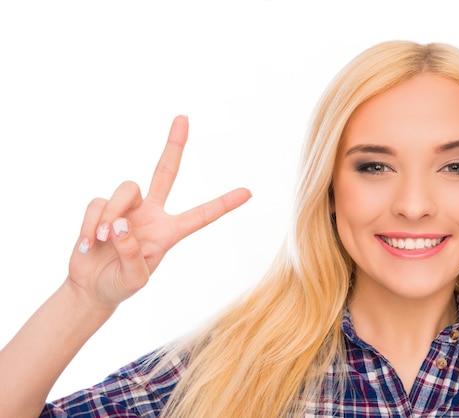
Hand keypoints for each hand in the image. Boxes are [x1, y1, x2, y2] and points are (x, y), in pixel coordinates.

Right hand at [66, 115, 250, 307]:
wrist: (90, 288)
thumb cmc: (119, 286)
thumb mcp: (134, 280)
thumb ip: (132, 254)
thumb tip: (123, 223)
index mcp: (169, 232)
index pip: (201, 215)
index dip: (223, 204)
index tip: (249, 192)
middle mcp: (151, 214)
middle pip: (165, 171)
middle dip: (174, 145)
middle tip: (183, 117)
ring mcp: (126, 209)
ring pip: (125, 189)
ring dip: (112, 214)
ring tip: (103, 240)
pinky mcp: (102, 208)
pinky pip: (97, 204)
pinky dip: (90, 224)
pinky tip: (89, 244)